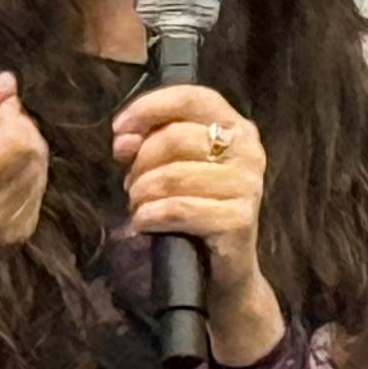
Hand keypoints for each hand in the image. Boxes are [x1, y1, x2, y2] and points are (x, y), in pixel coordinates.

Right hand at [0, 74, 46, 325]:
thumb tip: (5, 83)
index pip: (20, 140)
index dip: (13, 116)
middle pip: (36, 154)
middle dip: (19, 129)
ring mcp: (13, 228)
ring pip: (40, 172)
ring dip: (21, 151)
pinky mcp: (17, 239)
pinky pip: (34, 192)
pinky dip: (20, 175)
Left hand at [114, 82, 280, 360]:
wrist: (223, 270)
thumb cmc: (196, 210)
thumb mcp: (173, 167)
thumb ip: (151, 143)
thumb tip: (123, 139)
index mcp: (236, 127)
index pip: (192, 97)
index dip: (149, 108)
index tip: (118, 130)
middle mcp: (248, 151)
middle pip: (175, 137)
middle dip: (141, 163)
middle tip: (132, 186)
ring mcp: (248, 185)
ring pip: (172, 175)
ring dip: (142, 194)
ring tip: (140, 207)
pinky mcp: (240, 219)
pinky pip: (179, 209)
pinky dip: (151, 216)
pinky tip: (144, 223)